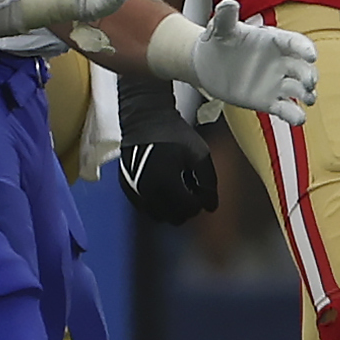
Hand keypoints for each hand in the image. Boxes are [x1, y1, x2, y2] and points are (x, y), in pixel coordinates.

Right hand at [114, 71, 216, 222]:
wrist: (146, 120)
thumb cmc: (174, 135)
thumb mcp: (200, 155)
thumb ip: (209, 182)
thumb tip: (211, 207)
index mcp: (166, 181)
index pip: (188, 209)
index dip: (199, 202)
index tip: (200, 190)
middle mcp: (147, 190)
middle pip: (174, 218)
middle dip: (186, 208)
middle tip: (190, 189)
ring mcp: (135, 191)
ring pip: (159, 217)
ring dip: (171, 209)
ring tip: (177, 187)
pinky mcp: (128, 189)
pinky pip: (146, 209)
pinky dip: (157, 204)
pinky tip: (164, 186)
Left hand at [184, 0, 318, 123]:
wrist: (207, 64)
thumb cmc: (218, 41)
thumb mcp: (221, 28)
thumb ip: (226, 18)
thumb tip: (228, 3)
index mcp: (274, 41)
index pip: (294, 42)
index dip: (304, 48)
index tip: (311, 55)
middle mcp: (280, 62)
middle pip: (302, 68)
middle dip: (310, 74)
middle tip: (310, 82)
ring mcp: (276, 82)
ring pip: (299, 89)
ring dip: (307, 94)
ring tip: (308, 98)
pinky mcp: (269, 101)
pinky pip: (286, 109)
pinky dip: (294, 115)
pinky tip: (299, 119)